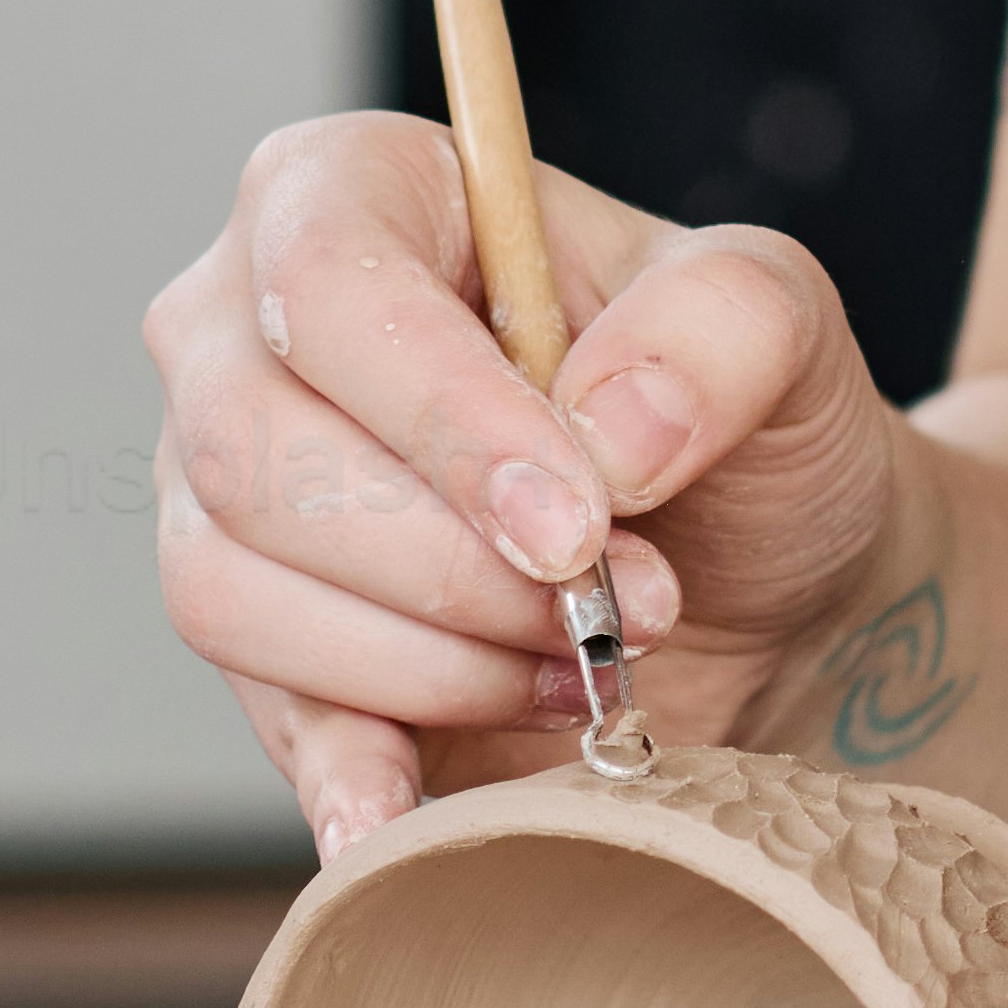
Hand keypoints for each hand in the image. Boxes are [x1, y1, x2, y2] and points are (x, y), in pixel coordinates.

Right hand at [144, 111, 909, 850]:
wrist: (759, 582)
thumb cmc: (739, 418)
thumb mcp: (782, 327)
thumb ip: (721, 328)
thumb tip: (607, 429)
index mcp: (353, 192)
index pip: (323, 284)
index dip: (440, 415)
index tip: (577, 522)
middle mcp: (244, 331)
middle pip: (255, 451)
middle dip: (455, 559)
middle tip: (626, 600)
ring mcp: (225, 495)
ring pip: (235, 589)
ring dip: (434, 656)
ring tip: (589, 661)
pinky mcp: (262, 646)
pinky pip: (255, 712)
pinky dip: (343, 771)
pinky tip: (407, 816)